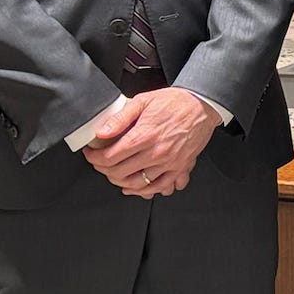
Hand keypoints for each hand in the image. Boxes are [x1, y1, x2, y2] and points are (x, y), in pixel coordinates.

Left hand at [86, 88, 218, 196]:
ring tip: (114, 174)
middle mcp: (157, 152)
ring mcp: (169, 162)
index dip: (95, 159)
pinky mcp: (180, 167)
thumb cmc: (174, 102)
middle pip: (120, 172)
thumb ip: (120, 118)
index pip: (110, 157)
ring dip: (121, 181)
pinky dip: (145, 191)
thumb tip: (102, 133)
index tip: (91, 155)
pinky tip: (135, 187)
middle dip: (104, 170)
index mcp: (145, 135)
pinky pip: (160, 187)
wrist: (202, 105)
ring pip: (138, 184)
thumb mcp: (142, 101)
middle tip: (99, 163)